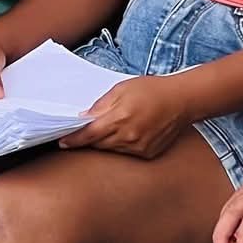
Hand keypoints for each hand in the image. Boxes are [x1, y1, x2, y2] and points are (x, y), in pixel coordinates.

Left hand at [61, 74, 192, 158]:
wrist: (181, 100)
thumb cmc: (151, 89)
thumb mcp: (121, 88)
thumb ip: (101, 105)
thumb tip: (83, 117)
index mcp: (120, 118)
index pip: (89, 135)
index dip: (73, 140)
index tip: (62, 141)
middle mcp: (128, 137)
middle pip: (98, 144)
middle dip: (88, 140)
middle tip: (79, 134)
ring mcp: (139, 147)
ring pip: (111, 149)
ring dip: (104, 142)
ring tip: (107, 129)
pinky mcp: (147, 153)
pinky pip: (126, 153)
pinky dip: (120, 145)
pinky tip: (125, 133)